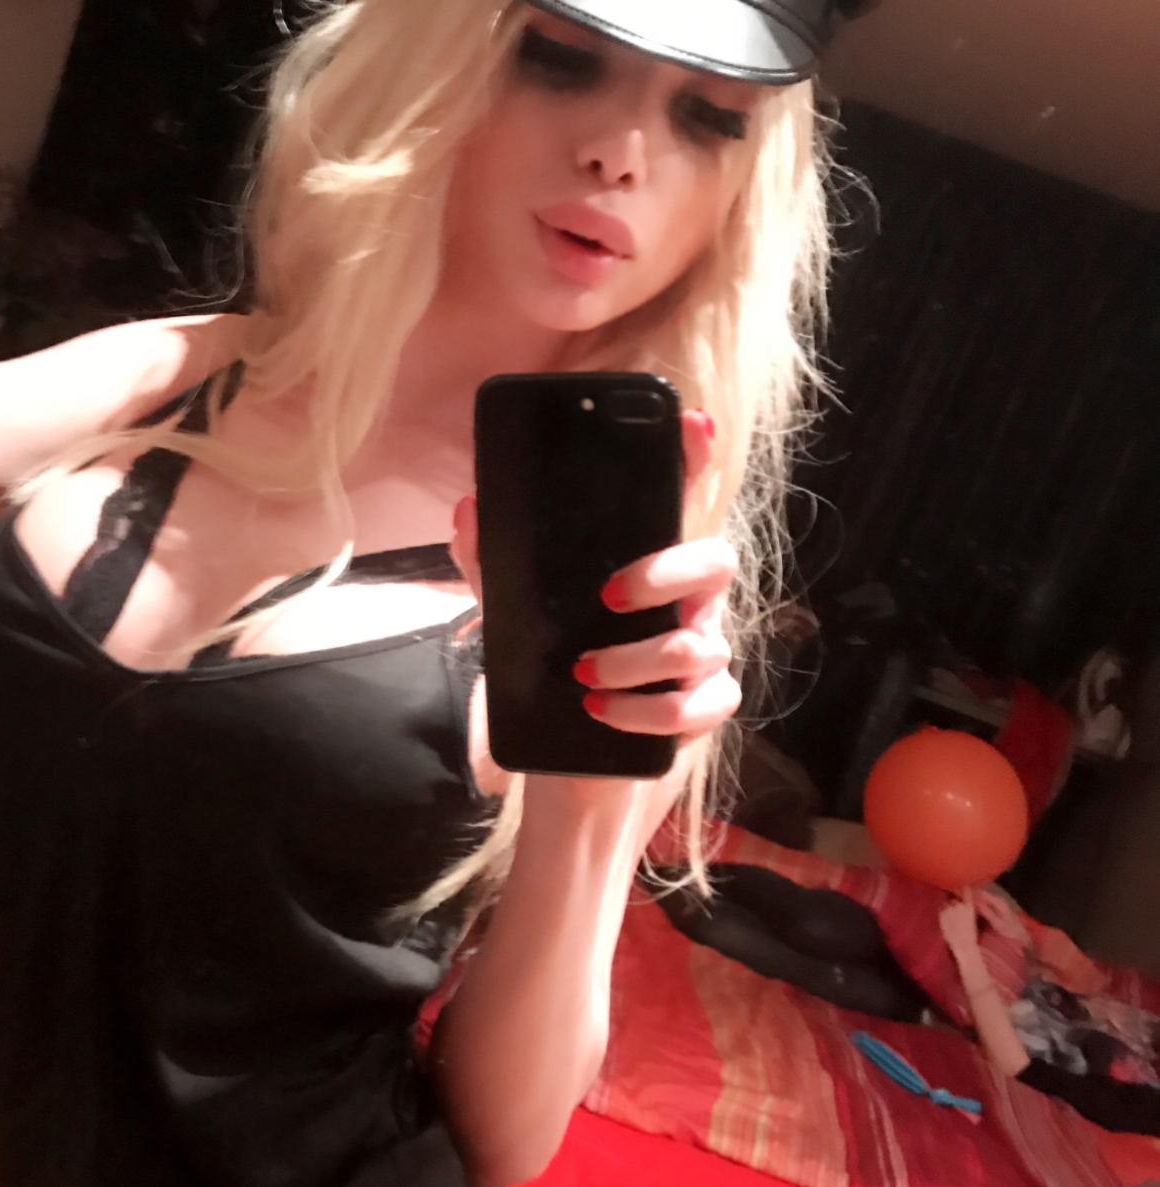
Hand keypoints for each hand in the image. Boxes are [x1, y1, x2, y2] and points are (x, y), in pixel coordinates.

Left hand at [449, 407, 739, 758]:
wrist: (566, 761)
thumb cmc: (555, 673)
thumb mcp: (517, 615)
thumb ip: (492, 565)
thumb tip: (468, 509)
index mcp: (649, 567)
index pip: (680, 502)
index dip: (694, 461)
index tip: (693, 424)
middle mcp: (688, 604)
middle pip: (717, 561)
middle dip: (666, 574)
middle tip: (608, 596)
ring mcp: (704, 656)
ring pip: (699, 645)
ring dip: (635, 661)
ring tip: (582, 676)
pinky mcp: (705, 709)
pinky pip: (700, 705)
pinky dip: (646, 711)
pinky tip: (603, 711)